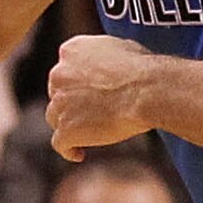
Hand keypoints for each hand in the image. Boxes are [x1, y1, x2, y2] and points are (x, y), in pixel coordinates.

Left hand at [46, 34, 165, 159]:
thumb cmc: (143, 69)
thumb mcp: (121, 48)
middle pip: (57, 94)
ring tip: (89, 133)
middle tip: (91, 113)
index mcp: (71, 51)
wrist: (146, 91)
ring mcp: (59, 103)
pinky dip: (68, 149)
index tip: (88, 93)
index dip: (77, 83)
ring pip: (56, 117)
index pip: (66, 69)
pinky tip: (79, 154)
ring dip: (69, 124)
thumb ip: (103, 56)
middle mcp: (59, 74)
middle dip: (71, 103)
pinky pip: (59, 143)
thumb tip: (110, 61)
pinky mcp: (66, 129)